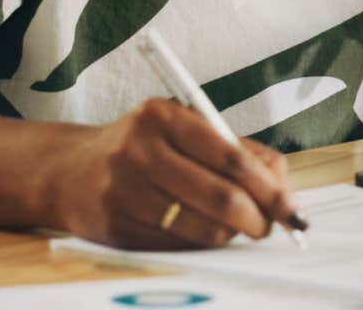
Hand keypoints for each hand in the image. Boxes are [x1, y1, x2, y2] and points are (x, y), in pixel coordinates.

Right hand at [43, 98, 295, 249]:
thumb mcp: (185, 129)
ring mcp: (124, 190)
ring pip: (200, 228)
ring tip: (238, 229)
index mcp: (164, 116)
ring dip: (231, 236)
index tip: (293, 208)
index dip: (269, 188)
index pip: (232, 157)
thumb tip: (283, 186)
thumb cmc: (144, 148)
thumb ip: (236, 150)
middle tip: (270, 227)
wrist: (69, 171)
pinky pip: (176, 246)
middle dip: (257, 219)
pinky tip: (203, 235)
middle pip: (220, 197)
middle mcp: (140, 150)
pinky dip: (200, 245)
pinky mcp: (114, 227)